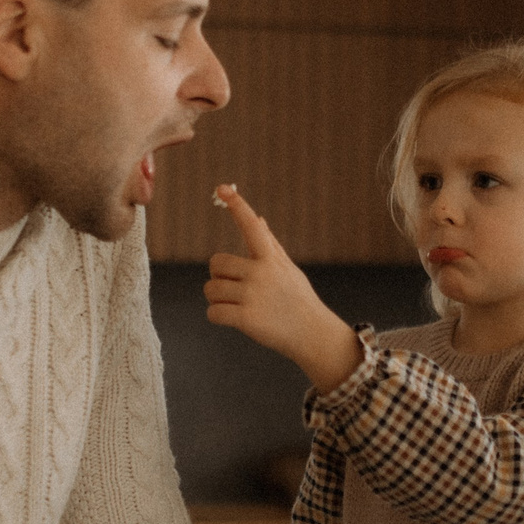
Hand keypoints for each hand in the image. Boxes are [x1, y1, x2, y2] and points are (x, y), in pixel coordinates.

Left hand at [204, 186, 362, 391]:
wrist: (312, 335)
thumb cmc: (297, 300)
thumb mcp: (288, 269)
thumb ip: (270, 244)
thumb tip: (258, 217)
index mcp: (271, 259)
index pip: (251, 226)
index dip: (237, 206)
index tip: (223, 188)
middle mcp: (261, 273)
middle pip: (216, 263)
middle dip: (219, 276)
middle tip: (235, 289)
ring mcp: (253, 296)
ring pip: (210, 289)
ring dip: (218, 299)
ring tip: (239, 306)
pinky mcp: (246, 319)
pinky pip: (212, 312)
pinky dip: (218, 317)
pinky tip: (235, 320)